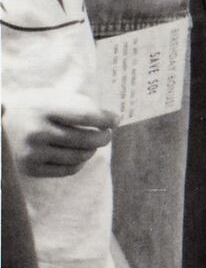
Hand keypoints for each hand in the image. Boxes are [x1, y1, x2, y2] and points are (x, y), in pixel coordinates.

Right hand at [1, 91, 115, 176]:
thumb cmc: (29, 108)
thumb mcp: (48, 97)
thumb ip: (77, 105)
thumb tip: (112, 119)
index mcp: (43, 108)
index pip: (86, 115)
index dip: (106, 119)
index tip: (115, 119)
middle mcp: (37, 132)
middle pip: (86, 139)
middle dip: (104, 137)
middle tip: (107, 133)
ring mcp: (32, 152)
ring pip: (79, 156)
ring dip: (92, 150)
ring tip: (93, 143)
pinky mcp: (30, 168)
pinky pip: (67, 170)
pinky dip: (80, 163)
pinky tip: (79, 154)